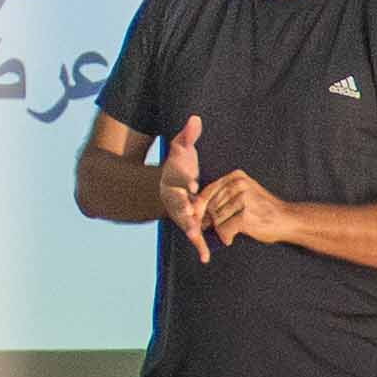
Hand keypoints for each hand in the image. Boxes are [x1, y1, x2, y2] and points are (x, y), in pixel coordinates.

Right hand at [157, 112, 217, 267]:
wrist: (170, 184)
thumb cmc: (178, 164)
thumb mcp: (181, 147)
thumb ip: (188, 135)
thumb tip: (195, 118)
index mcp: (173, 182)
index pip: (180, 182)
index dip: (186, 183)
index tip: (193, 184)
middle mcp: (176, 201)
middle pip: (181, 208)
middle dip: (187, 214)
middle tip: (192, 221)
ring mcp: (182, 214)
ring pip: (187, 225)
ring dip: (193, 234)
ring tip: (199, 244)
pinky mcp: (191, 223)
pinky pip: (196, 235)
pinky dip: (199, 246)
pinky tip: (206, 257)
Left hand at [186, 170, 288, 252]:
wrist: (287, 220)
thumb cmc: (262, 210)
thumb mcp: (243, 194)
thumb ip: (222, 197)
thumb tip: (195, 209)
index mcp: (236, 177)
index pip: (208, 191)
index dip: (199, 207)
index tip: (196, 218)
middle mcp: (238, 185)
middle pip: (210, 206)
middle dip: (209, 220)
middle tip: (216, 228)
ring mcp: (242, 199)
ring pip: (216, 219)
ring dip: (220, 230)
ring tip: (230, 232)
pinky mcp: (245, 215)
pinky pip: (223, 229)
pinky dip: (226, 237)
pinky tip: (231, 238)